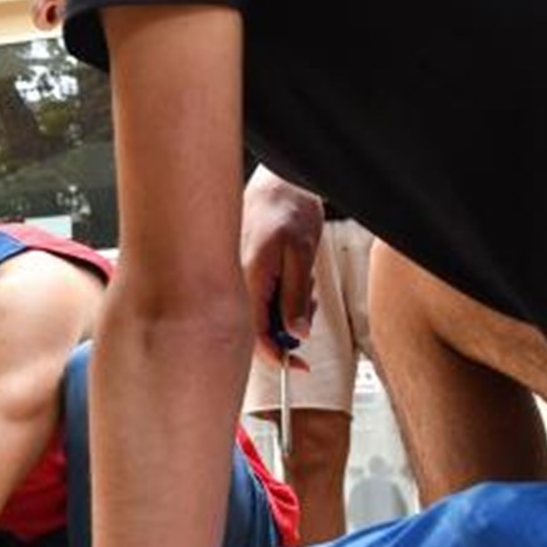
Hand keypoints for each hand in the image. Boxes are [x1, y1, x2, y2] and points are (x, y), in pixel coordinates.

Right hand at [240, 167, 322, 363]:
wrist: (278, 181)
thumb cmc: (288, 207)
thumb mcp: (301, 255)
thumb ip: (296, 297)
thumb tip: (296, 333)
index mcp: (249, 280)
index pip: (256, 334)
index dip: (276, 355)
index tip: (296, 366)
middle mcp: (238, 282)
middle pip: (257, 327)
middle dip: (287, 328)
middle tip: (308, 312)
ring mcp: (240, 277)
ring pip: (262, 313)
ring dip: (287, 308)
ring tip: (304, 283)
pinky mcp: (245, 271)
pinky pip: (261, 296)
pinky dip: (282, 294)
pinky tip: (293, 275)